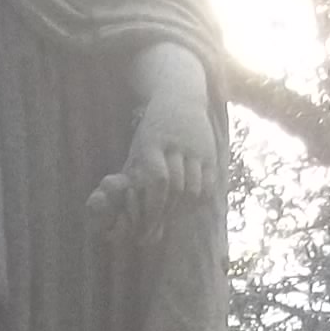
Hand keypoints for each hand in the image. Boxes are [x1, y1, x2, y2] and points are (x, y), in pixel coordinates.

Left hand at [89, 76, 216, 241]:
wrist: (180, 99)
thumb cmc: (152, 133)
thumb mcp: (137, 149)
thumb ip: (132, 177)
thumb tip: (120, 209)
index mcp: (152, 144)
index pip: (158, 180)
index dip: (153, 206)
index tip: (145, 226)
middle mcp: (176, 146)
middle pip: (176, 188)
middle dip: (165, 214)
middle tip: (155, 232)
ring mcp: (195, 149)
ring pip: (192, 188)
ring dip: (181, 209)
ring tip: (170, 219)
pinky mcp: (210, 153)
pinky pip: (207, 184)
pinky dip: (198, 200)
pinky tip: (188, 207)